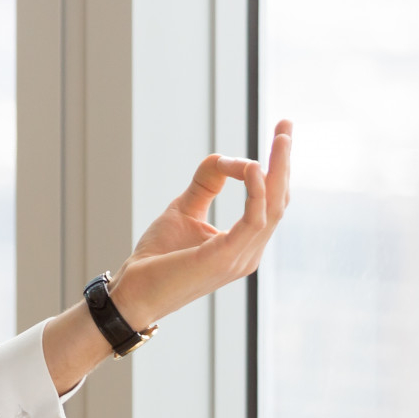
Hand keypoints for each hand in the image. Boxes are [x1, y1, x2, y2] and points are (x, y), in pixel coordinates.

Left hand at [112, 119, 292, 328]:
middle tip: (286, 125)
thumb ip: (206, 186)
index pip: (270, 202)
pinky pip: (253, 221)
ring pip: (273, 207)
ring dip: (278, 170)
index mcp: (242, 244)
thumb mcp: (183, 210)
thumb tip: (223, 158)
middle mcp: (249, 252)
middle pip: (279, 200)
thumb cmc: (157, 258)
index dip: (275, 168)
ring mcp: (241, 258)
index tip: (276, 134)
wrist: (132, 292)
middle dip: (284, 161)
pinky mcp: (225, 259)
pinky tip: (254, 168)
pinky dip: (256, 193)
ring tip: (280, 138)